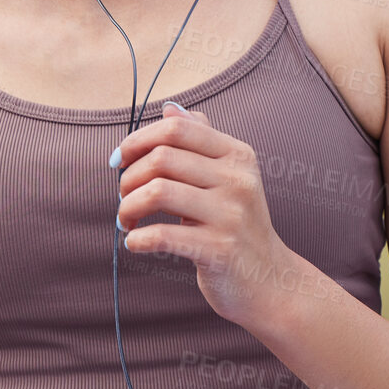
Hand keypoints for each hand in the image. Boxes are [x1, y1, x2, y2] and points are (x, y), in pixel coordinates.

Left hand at [112, 101, 296, 326]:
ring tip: (126, 220)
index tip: (118, 160)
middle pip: (162, 158)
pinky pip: (163, 235)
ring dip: (128, 207)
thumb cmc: (237, 225)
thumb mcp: (228, 177)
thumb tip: (169, 108)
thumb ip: (201, 141)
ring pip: (157, 191)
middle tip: (124, 198)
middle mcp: (238, 179)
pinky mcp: (219, 250)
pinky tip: (135, 243)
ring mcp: (230, 214)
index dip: (137, 139)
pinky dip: (137, 238)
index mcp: (237, 155)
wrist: (270, 280)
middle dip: (128, 177)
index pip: (177, 129)